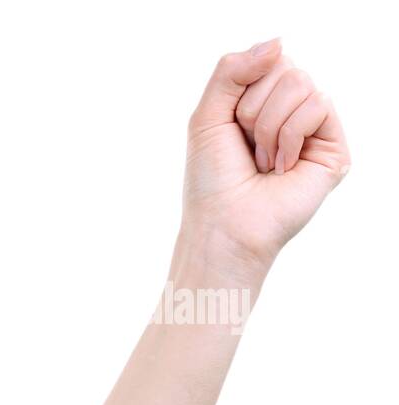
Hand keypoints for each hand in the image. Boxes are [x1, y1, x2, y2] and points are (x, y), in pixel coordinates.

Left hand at [183, 39, 349, 269]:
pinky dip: (290, 136)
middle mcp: (291, 111)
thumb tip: (278, 42)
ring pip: (301, 83)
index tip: (231, 128)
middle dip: (253, 109)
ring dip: (269, 126)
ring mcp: (314, 128)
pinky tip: (282, 167)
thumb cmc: (212, 179)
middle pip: (284, 67)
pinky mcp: (333, 146)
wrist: (225, 224)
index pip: (265, 60)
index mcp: (261, 102)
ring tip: (264, 162)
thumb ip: (231, 71)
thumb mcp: (207, 116)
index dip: (241, 91)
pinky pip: (319, 104)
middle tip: (248, 148)